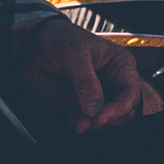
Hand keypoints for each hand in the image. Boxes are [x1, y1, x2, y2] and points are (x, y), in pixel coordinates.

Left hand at [20, 16, 161, 132]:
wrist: (32, 46)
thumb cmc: (59, 39)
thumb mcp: (74, 54)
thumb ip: (86, 82)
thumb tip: (95, 110)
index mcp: (120, 67)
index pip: (131, 94)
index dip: (120, 108)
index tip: (100, 117)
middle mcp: (111, 85)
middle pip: (121, 114)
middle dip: (102, 118)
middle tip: (85, 117)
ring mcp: (95, 99)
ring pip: (101, 122)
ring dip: (85, 119)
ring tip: (68, 99)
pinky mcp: (78, 109)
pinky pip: (82, 124)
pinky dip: (74, 121)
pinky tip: (65, 104)